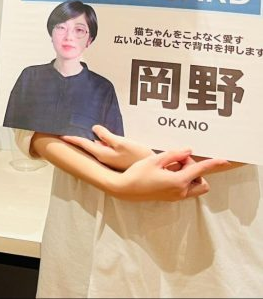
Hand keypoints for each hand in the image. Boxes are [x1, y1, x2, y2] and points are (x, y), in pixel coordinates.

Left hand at [63, 124, 153, 170]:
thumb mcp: (122, 143)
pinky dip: (99, 142)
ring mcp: (109, 159)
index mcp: (101, 154)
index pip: (83, 144)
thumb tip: (93, 129)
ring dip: (90, 140)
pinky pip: (104, 148)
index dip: (72, 138)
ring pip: (96, 147)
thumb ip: (106, 136)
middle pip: (87, 146)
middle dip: (78, 139)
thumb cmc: (137, 155)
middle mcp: (103, 158)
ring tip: (82, 131)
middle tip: (67, 131)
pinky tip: (100, 137)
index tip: (60, 135)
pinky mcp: (116, 159)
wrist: (151, 169)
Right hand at [110, 148, 226, 201]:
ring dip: (190, 176)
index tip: (224, 161)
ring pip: (195, 187)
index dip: (212, 164)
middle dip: (196, 170)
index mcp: (178, 181)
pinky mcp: (171, 198)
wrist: (125, 189)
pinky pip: (186, 189)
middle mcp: (180, 191)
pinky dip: (183, 180)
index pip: (200, 170)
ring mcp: (176, 196)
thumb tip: (188, 150)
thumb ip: (174, 155)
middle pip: (202, 181)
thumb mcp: (155, 160)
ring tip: (172, 168)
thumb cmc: (138, 173)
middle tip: (178, 162)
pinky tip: (167, 173)